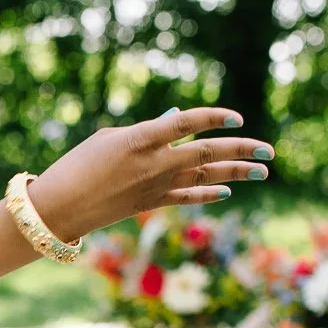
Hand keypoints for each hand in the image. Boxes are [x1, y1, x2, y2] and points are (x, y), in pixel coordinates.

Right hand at [27, 107, 275, 240]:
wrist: (58, 209)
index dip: (215, 119)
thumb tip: (175, 123)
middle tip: (269, 151)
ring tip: (263, 171)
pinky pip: (188, 197)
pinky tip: (228, 190)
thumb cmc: (77, 165)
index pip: (187, 124)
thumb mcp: (109, 139)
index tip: (236, 119)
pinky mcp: (151, 204)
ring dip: (238, 174)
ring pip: (205, 177)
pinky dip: (208, 193)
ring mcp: (155, 187)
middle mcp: (153, 164)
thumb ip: (145, 131)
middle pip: (208, 154)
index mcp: (140, 139)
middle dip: (242, 152)